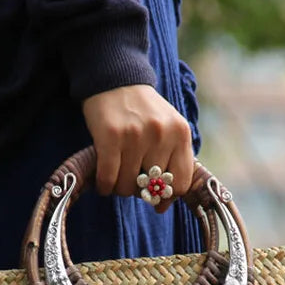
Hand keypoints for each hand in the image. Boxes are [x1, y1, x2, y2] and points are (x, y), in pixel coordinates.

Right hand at [82, 85, 193, 212]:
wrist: (115, 78)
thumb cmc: (142, 111)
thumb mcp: (168, 128)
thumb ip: (171, 160)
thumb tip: (161, 206)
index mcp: (180, 133)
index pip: (181, 183)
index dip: (168, 198)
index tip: (157, 201)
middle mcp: (161, 134)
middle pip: (151, 188)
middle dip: (139, 191)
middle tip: (130, 180)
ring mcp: (135, 135)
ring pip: (127, 186)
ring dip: (119, 188)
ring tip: (116, 176)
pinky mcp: (110, 137)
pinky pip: (108, 178)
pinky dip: (104, 186)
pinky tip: (103, 181)